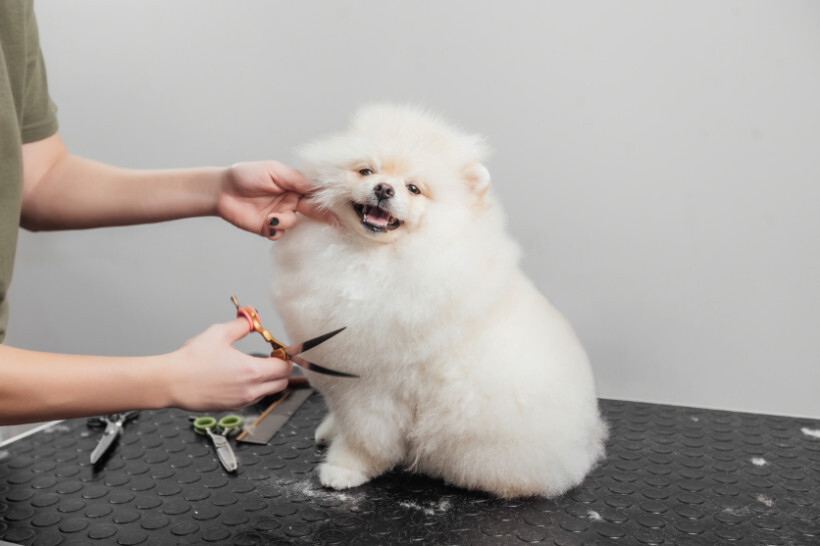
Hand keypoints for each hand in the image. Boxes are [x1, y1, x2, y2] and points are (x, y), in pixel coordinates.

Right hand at [167, 318, 292, 411]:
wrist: (170, 382)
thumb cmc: (191, 361)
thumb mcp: (219, 333)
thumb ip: (241, 325)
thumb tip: (251, 317)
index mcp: (252, 371)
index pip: (285, 368)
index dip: (285, 357)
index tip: (278, 350)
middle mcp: (250, 390)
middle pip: (282, 383)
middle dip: (280, 371)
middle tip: (270, 359)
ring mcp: (241, 402)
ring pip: (267, 392)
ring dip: (267, 380)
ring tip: (251, 367)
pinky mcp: (230, 408)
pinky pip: (251, 399)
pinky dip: (252, 389)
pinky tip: (237, 377)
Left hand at [218, 161, 334, 239]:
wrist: (221, 190)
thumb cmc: (246, 175)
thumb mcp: (273, 171)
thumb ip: (295, 179)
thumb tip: (317, 187)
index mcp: (294, 186)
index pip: (316, 194)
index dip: (328, 200)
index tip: (341, 206)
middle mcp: (290, 201)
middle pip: (313, 211)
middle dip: (322, 216)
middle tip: (334, 222)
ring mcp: (280, 215)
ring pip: (294, 223)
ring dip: (286, 221)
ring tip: (273, 217)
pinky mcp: (268, 228)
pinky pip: (279, 234)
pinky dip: (276, 230)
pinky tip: (268, 224)